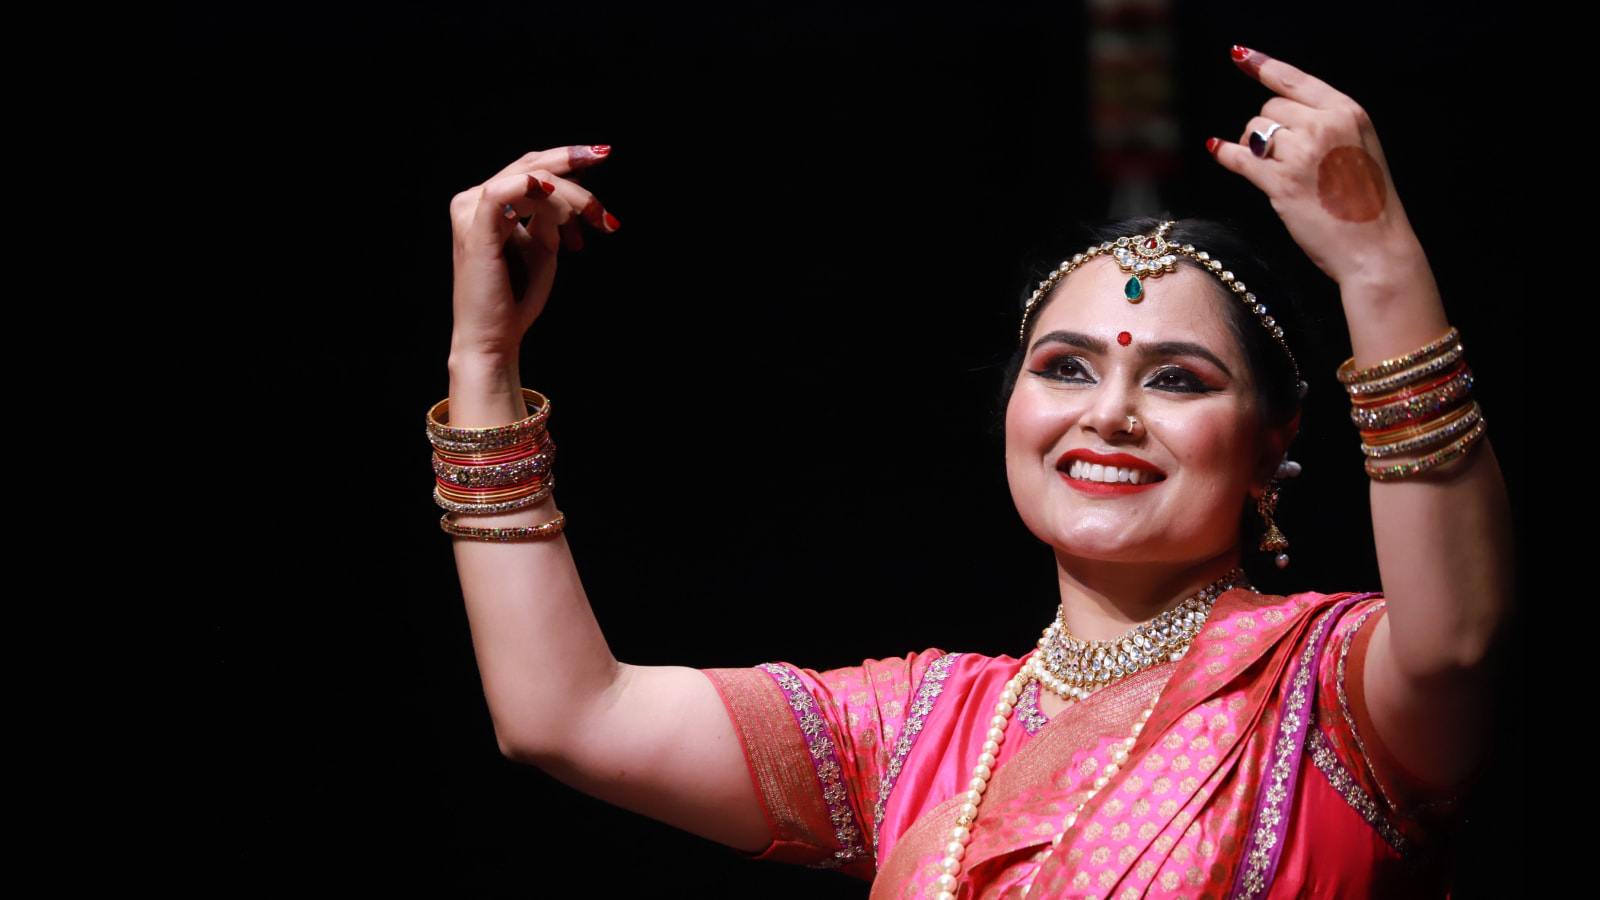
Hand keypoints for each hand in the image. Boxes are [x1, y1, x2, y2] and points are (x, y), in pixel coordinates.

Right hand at [448, 145, 618, 365]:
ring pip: (529, 178)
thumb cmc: (516, 295)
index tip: (601, 157)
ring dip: (570, 193)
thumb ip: (551, 215)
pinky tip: (558, 199)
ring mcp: (471, 212)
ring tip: (594, 217)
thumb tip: (570, 188)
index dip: (567, 159)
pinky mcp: (475, 229)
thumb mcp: (543, 246)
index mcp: (489, 202)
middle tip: (605, 157)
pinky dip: (532, 189)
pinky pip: (502, 193)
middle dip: (573, 164)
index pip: (531, 166)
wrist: (496, 336)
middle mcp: (474, 200)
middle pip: (532, 165)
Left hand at [1207, 48, 1423, 289]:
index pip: (1296, 81)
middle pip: (1270, 109)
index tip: (1239, 56)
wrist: (1375, 247)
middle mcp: (1325, 126)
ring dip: (1254, 147)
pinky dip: (1226, 155)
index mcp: (1348, 113)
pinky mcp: (1282, 183)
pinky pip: (1240, 158)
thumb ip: (1329, 126)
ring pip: (1254, 132)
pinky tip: (1218, 150)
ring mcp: (1302, 154)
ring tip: (1275, 169)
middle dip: (1266, 129)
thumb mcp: (1361, 148)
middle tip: (1281, 157)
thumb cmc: (1367, 204)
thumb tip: (1280, 121)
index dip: (1263, 67)